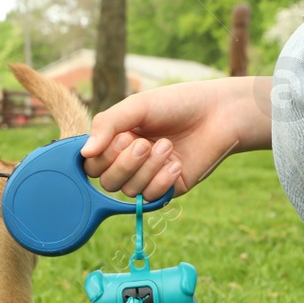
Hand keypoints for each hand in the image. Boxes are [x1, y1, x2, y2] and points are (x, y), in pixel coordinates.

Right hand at [81, 76, 272, 197]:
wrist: (218, 113)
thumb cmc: (177, 104)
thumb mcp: (136, 107)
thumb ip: (107, 125)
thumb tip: (84, 153)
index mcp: (117, 140)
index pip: (92, 164)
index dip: (102, 157)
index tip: (122, 137)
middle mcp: (129, 161)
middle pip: (106, 182)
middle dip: (124, 164)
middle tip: (144, 142)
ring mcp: (148, 177)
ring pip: (128, 191)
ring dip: (147, 169)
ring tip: (167, 146)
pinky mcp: (168, 190)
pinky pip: (150, 198)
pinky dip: (161, 181)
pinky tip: (176, 164)